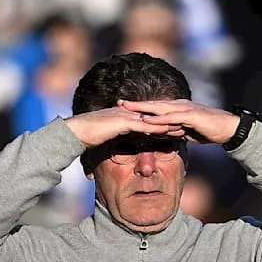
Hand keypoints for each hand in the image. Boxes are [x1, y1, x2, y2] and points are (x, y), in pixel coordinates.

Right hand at [64, 105, 184, 147]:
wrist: (75, 132)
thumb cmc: (88, 137)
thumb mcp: (107, 139)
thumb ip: (116, 140)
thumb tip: (121, 148)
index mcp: (125, 116)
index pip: (148, 119)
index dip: (162, 122)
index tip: (176, 126)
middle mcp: (127, 113)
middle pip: (153, 117)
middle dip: (169, 120)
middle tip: (186, 125)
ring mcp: (125, 116)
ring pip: (151, 120)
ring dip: (166, 124)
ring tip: (182, 128)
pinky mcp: (121, 122)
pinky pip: (142, 125)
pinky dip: (155, 128)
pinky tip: (166, 132)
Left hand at [117, 99, 240, 144]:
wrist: (228, 128)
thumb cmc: (208, 130)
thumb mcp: (186, 132)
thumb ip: (174, 131)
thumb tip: (163, 135)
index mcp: (176, 108)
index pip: (154, 107)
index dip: (138, 107)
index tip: (123, 108)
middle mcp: (178, 106)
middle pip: (152, 104)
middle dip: (135, 104)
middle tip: (117, 102)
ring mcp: (184, 109)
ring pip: (159, 108)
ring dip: (142, 108)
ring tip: (127, 109)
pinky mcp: (190, 116)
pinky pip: (171, 118)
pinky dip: (158, 120)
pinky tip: (147, 121)